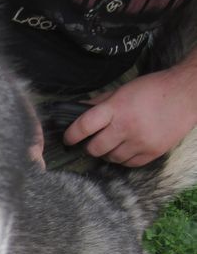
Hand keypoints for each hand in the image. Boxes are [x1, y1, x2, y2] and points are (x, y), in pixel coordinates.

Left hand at [63, 58, 196, 166]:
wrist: (186, 94)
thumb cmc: (153, 89)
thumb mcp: (123, 90)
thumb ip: (99, 102)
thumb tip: (76, 111)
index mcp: (117, 108)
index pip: (84, 126)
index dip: (71, 135)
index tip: (68, 138)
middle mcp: (127, 126)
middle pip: (95, 148)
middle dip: (90, 146)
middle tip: (92, 141)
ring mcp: (140, 142)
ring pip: (111, 159)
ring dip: (107, 153)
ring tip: (113, 142)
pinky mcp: (152, 153)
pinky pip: (128, 164)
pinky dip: (123, 158)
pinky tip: (126, 147)